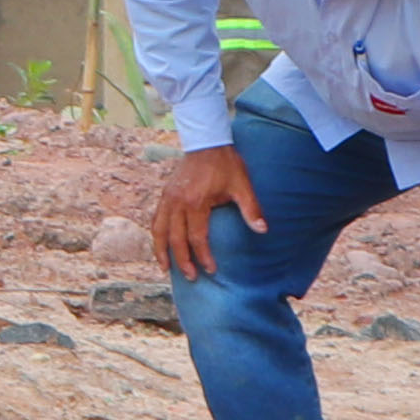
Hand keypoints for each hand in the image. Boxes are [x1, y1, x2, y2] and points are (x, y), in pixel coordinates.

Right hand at [151, 141, 262, 280]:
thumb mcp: (242, 185)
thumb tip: (263, 230)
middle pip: (175, 239)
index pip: (197, 238)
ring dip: (162, 252)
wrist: (207, 142)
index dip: (203, 256)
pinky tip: (161, 246)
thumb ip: (251, 209)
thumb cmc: (226, 164)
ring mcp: (168, 198)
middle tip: (191, 277)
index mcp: (196, 202)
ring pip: (159, 231)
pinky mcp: (165, 194)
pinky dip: (157, 235)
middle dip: (183, 261)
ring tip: (166, 269)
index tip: (211, 269)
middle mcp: (177, 202)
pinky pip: (156, 219)